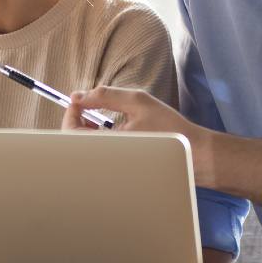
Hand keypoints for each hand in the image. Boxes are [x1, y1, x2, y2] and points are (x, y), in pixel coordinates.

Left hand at [62, 87, 217, 184]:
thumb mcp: (137, 101)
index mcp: (107, 144)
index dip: (69, 113)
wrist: (192, 153)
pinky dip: (98, 137)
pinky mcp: (120, 167)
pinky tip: (112, 128)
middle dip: (77, 120)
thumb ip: (105, 95)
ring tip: (100, 116)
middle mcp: (106, 158)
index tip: (78, 99)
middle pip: (74, 142)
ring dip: (87, 129)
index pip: (71, 133)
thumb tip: (79, 96)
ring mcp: (113, 164)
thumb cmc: (168, 128)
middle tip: (88, 106)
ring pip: (86, 148)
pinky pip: (99, 152)